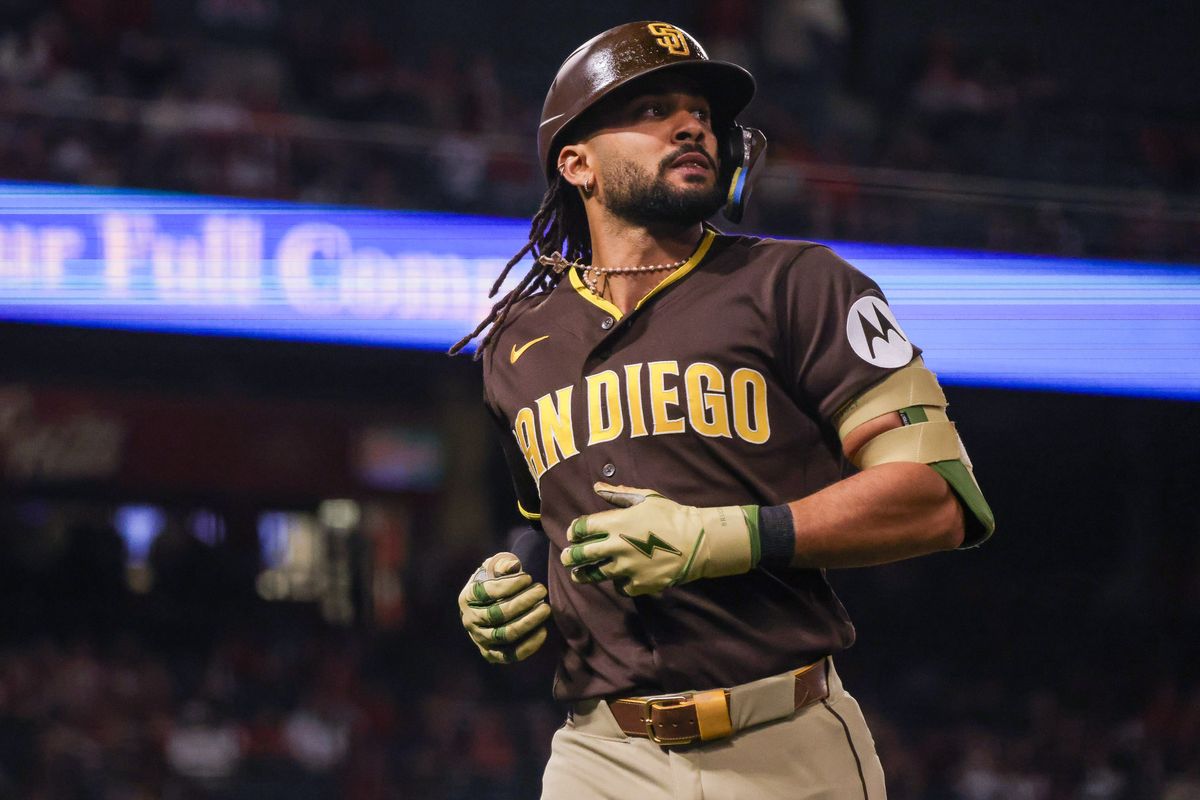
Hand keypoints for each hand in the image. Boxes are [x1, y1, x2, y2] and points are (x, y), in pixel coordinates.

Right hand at [458, 552, 551, 663]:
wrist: (487, 607)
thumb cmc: (494, 583)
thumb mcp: (493, 569)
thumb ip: (502, 564)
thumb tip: (513, 565)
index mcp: (468, 597)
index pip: (488, 591)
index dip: (510, 584)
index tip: (528, 578)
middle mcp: (470, 620)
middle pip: (498, 614)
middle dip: (523, 602)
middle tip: (542, 590)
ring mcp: (480, 639)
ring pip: (505, 635)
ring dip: (528, 622)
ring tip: (545, 608)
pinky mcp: (491, 654)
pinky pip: (510, 655)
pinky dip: (528, 645)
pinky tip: (543, 630)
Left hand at [560, 483, 759, 595]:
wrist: (697, 541)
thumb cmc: (671, 515)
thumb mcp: (645, 498)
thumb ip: (618, 494)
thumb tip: (596, 487)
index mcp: (615, 523)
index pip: (580, 528)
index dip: (573, 531)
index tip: (572, 534)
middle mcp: (616, 546)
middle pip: (581, 554)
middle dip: (570, 556)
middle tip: (566, 558)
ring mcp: (626, 568)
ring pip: (595, 575)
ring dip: (584, 574)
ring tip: (578, 575)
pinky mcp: (638, 584)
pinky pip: (619, 587)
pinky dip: (617, 583)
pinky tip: (618, 579)